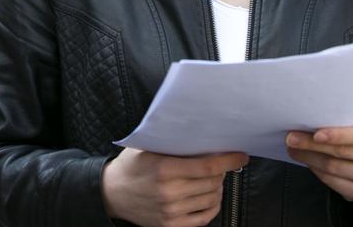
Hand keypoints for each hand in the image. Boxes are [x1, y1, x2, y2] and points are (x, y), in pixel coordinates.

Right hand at [101, 148, 247, 226]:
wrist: (112, 193)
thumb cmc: (131, 166)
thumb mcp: (147, 147)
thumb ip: (172, 142)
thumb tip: (202, 134)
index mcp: (164, 169)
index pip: (207, 166)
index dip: (229, 160)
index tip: (241, 155)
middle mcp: (169, 192)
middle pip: (213, 182)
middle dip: (222, 171)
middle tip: (220, 164)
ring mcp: (171, 211)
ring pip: (211, 199)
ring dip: (218, 187)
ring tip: (212, 179)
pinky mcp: (171, 224)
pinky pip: (204, 217)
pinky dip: (212, 206)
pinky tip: (209, 196)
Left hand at [285, 118, 352, 202]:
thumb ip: (339, 119)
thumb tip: (306, 117)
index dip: (338, 135)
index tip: (316, 134)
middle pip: (343, 152)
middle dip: (313, 144)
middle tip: (291, 138)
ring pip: (334, 167)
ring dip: (309, 157)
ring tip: (293, 148)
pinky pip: (333, 182)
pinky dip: (316, 171)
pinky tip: (307, 161)